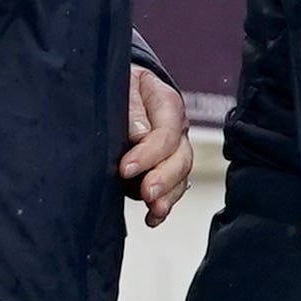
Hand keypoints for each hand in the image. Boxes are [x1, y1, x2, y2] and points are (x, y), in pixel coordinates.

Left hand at [118, 64, 193, 226]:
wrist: (119, 85)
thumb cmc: (120, 82)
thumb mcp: (122, 83)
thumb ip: (131, 106)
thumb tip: (138, 134)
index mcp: (166, 103)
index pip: (166, 133)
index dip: (148, 154)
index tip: (126, 168)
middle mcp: (176, 128)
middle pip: (181, 158)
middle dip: (163, 179)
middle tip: (146, 193)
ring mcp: (173, 150)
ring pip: (180, 176)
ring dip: (168, 196)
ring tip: (154, 211)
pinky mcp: (164, 167)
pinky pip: (172, 188)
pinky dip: (165, 204)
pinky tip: (153, 218)